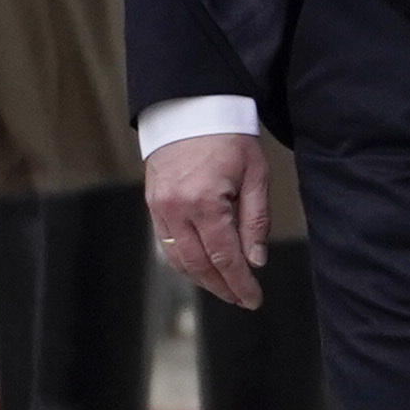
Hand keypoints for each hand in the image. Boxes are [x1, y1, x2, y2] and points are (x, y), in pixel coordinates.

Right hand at [149, 132, 266, 307]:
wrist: (191, 110)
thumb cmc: (230, 138)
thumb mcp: (256, 175)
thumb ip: (256, 220)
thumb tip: (256, 260)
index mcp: (205, 202)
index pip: (224, 256)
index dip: (239, 282)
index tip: (253, 300)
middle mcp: (176, 209)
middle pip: (199, 263)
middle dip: (222, 286)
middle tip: (242, 300)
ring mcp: (159, 208)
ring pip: (178, 258)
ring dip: (202, 278)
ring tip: (225, 289)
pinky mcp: (152, 204)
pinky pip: (166, 243)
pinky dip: (184, 260)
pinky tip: (202, 269)